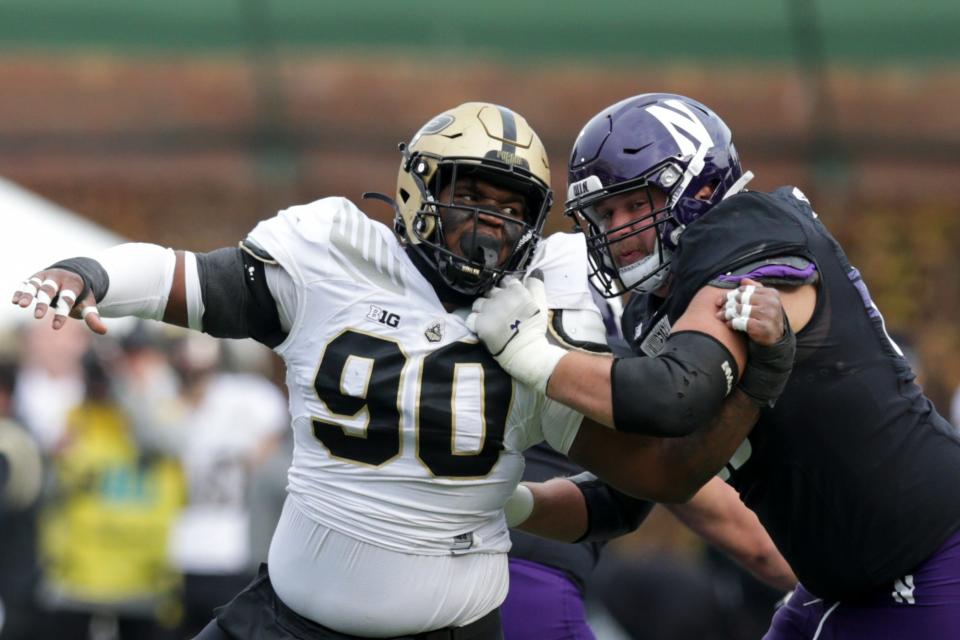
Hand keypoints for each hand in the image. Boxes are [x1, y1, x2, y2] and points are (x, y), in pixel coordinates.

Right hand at [11, 268, 106, 333]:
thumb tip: (104, 331)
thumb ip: (92, 316)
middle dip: (44, 302)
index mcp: (74, 284)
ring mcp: (46, 277)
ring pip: (35, 284)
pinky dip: (20, 291)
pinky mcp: (35, 278)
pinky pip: (26, 283)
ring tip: (21, 305)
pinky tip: (14, 301)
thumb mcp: (88, 303)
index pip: (68, 299)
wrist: (73, 274)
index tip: (56, 328)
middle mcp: (58, 278)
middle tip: (37, 317)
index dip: (62, 313)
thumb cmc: (80, 294)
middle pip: (50, 290)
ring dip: (28, 294)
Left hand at [466, 272, 565, 392]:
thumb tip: (534, 271)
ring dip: (483, 308)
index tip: (509, 297)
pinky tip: (481, 326)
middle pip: (491, 291)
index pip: (506, 280)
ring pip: (479, 302)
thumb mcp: (542, 303)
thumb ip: (536, 285)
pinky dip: (475, 321)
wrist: (527, 351)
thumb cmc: (535, 328)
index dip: (507, 288)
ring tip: (489, 318)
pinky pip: (471, 317)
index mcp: (516, 290)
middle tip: (500, 310)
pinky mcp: (480, 324)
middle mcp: (500, 296)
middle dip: (494, 298)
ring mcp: (489, 310)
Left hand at [715, 278, 783, 345]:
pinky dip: (733, 323)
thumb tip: (743, 280)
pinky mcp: (762, 327)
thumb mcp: (765, 300)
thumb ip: (755, 289)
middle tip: (719, 310)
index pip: (744, 290)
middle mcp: (770, 302)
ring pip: (739, 309)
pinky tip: (729, 324)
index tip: (720, 301)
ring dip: (727, 314)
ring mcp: (767, 315)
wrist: (777, 337)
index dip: (729, 295)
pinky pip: (741, 322)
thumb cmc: (767, 316)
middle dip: (727, 304)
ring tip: (721, 316)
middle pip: (740, 298)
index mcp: (771, 293)